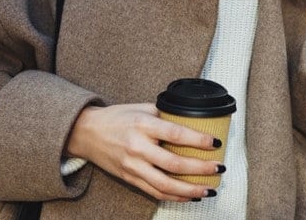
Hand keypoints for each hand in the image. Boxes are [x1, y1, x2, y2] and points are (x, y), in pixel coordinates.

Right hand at [64, 103, 221, 201]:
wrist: (87, 133)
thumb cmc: (117, 117)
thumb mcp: (142, 108)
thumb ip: (165, 116)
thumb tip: (193, 122)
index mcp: (142, 125)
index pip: (175, 134)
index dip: (198, 140)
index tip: (216, 143)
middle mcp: (137, 147)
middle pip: (174, 163)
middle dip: (200, 168)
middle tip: (218, 168)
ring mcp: (133, 166)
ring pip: (165, 185)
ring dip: (190, 190)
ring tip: (209, 190)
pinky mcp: (129, 178)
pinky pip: (155, 192)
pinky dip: (175, 197)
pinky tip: (190, 196)